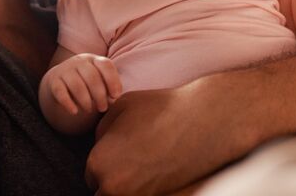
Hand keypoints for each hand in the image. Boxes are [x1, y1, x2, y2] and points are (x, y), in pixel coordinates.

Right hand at [47, 54, 121, 114]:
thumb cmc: (86, 84)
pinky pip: (60, 92)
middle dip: (100, 96)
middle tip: (103, 108)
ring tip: (89, 110)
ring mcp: (65, 70)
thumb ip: (109, 88)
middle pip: (93, 77)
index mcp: (94, 60)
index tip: (116, 96)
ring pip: (77, 86)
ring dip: (86, 101)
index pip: (106, 65)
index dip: (113, 81)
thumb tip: (114, 98)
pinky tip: (74, 112)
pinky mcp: (54, 81)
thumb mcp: (99, 81)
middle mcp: (79, 61)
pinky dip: (68, 103)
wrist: (59, 81)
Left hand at [86, 70, 272, 195]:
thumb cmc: (161, 109)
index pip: (92, 173)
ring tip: (148, 165)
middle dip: (115, 175)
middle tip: (137, 158)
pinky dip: (147, 187)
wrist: (204, 121)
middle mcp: (113, 188)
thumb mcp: (119, 108)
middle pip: (104, 189)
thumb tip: (100, 145)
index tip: (124, 149)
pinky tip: (159, 171)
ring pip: (121, 194)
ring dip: (130, 184)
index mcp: (99, 164)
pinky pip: (144, 195)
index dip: (107, 159)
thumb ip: (101, 129)